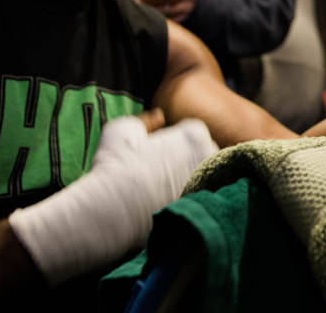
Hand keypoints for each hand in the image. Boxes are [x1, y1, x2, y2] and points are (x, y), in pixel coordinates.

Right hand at [9, 115, 217, 284]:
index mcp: (195, 133)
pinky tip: (167, 206)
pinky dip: (190, 202)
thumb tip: (159, 116)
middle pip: (203, 154)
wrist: (114, 209)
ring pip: (205, 178)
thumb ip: (145, 119)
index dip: (173, 142)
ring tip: (161, 192)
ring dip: (191, 181)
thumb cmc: (116, 165)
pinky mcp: (204, 208)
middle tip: (158, 173)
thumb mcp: (123, 129)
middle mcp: (210, 156)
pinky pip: (201, 201)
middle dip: (187, 160)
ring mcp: (210, 183)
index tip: (156, 154)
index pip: (191, 133)